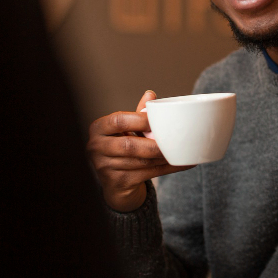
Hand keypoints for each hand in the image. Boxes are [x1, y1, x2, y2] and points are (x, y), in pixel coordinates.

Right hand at [86, 90, 193, 211]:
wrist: (115, 182)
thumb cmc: (123, 147)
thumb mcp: (126, 129)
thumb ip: (138, 114)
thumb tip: (150, 94)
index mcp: (98, 128)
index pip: (118, 121)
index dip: (140, 119)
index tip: (159, 119)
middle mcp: (96, 147)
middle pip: (129, 145)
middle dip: (154, 144)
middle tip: (175, 140)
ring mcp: (104, 167)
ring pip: (140, 162)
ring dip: (163, 157)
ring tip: (182, 151)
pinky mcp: (116, 182)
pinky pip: (147, 174)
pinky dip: (167, 168)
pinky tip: (181, 163)